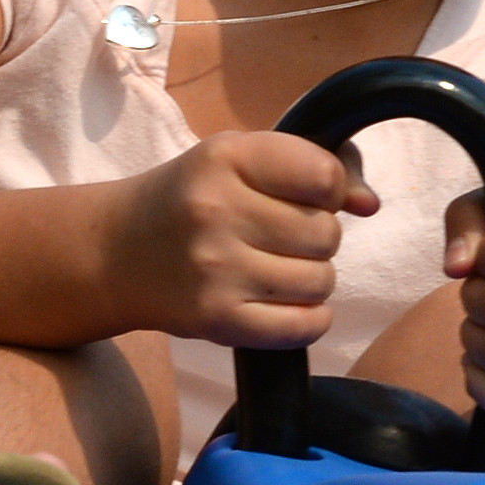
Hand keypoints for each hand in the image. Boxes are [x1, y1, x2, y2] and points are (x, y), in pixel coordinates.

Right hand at [114, 132, 373, 346]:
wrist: (114, 253)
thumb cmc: (190, 199)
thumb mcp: (237, 160)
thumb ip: (311, 167)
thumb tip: (369, 204)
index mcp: (224, 158)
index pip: (324, 175)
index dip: (329, 190)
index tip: (306, 198)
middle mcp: (216, 210)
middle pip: (325, 233)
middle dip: (316, 237)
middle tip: (281, 239)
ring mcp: (215, 269)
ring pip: (321, 281)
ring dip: (312, 279)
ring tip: (277, 270)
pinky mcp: (216, 320)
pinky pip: (304, 326)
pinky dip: (309, 319)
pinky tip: (286, 305)